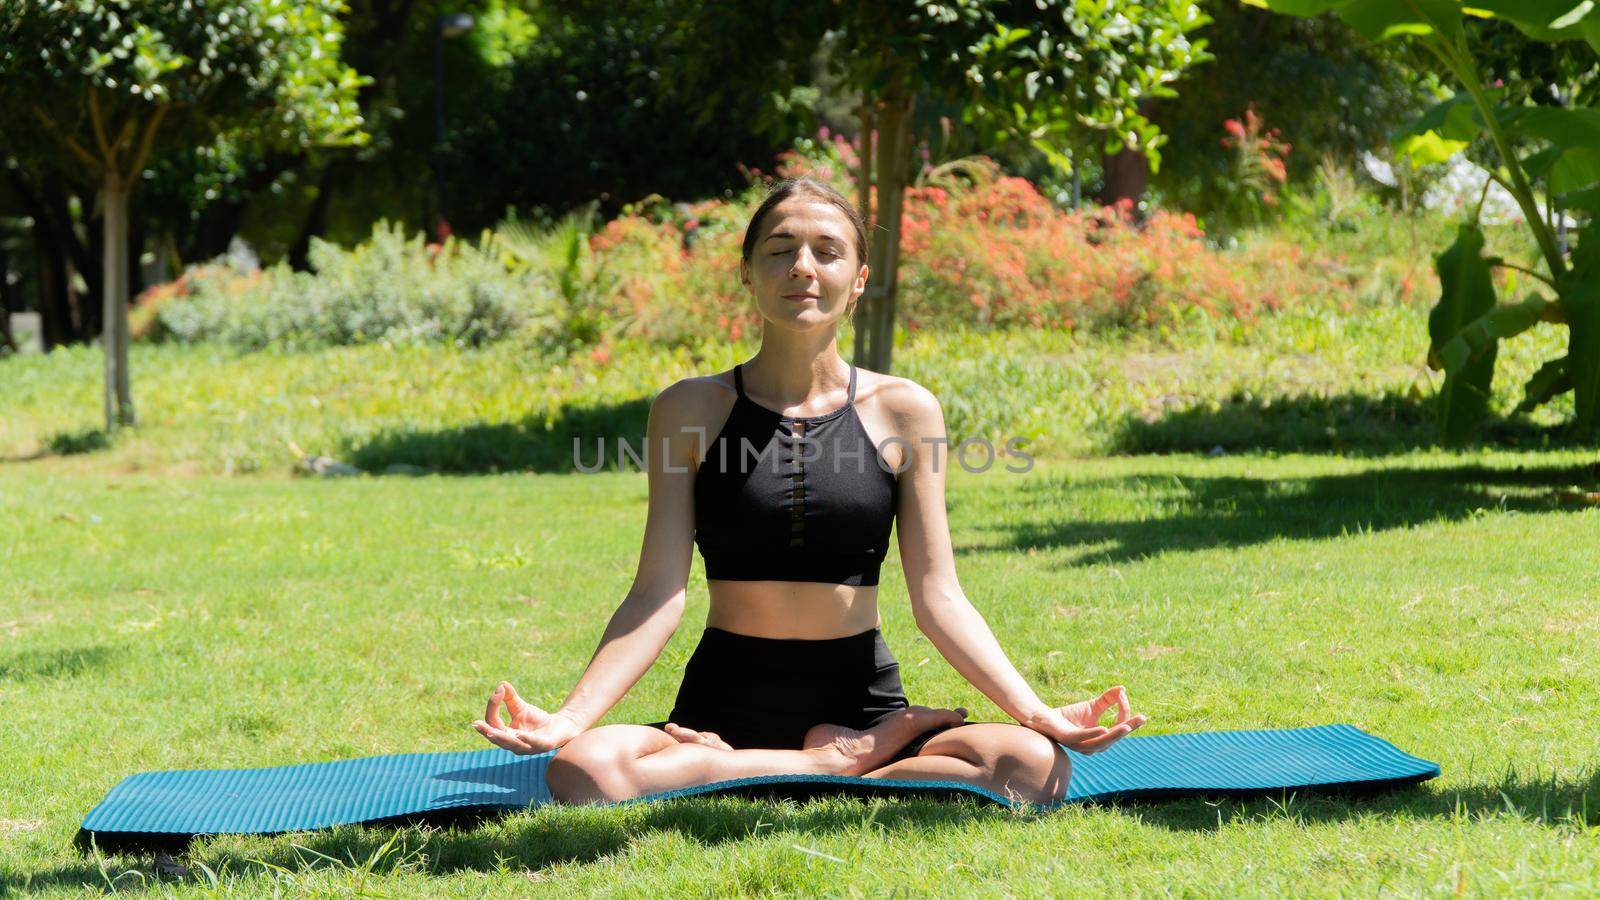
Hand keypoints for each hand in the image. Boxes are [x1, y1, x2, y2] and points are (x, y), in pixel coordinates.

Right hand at [471, 681, 583, 753]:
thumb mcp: (521, 708)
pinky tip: (520, 734)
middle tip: (476, 724)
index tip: (498, 690)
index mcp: (507, 736)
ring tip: (492, 732)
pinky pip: (533, 744)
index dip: (493, 707)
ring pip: (512, 744)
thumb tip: (501, 684)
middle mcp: (515, 745)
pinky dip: (526, 739)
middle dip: (487, 731)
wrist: (562, 726)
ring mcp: (529, 747)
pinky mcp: (544, 746)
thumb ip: (510, 698)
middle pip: (497, 738)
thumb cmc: (537, 720)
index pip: (493, 723)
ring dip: (502, 738)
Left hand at [1023, 685, 1146, 753]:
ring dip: (1115, 734)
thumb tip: (1123, 688)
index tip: (1124, 695)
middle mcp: (1092, 746)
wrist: (1043, 717)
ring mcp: (1080, 745)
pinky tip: (1104, 729)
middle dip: (1129, 728)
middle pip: (1114, 738)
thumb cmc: (1069, 715)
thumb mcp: (1092, 706)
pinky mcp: (1068, 739)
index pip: (1118, 728)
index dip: (1125, 713)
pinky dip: (1093, 734)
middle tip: (1142, 718)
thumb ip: (1108, 700)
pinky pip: (1082, 738)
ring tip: (1127, 726)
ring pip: (1101, 742)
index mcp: (1100, 739)